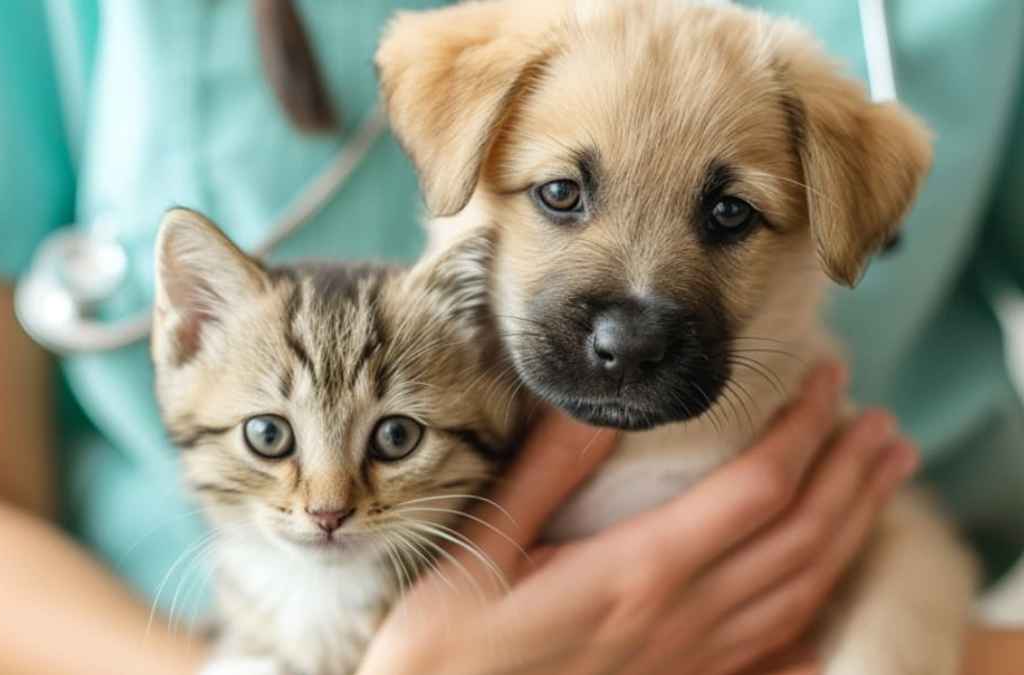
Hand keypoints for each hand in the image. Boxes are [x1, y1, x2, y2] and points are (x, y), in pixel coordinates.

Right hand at [357, 362, 917, 674]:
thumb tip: (597, 401)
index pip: (755, 489)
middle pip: (802, 538)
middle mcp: (683, 619)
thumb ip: (544, 473)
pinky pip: (773, 653)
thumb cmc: (448, 648)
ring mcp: (690, 661)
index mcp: (639, 571)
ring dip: (853, 531)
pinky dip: (816, 620)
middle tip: (884, 427)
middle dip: (851, 475)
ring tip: (882, 486)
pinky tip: (831, 613)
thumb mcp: (481, 547)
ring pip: (802, 592)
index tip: (825, 379)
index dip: (802, 430)